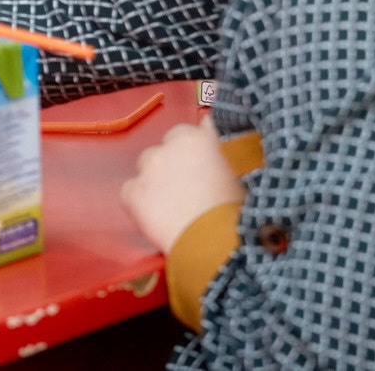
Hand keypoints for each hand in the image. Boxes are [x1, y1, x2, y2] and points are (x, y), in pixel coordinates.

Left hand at [119, 119, 241, 254]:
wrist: (215, 244)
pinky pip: (130, 192)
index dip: (201, 151)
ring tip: (173, 206)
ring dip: (157, 179)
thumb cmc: (238, 212)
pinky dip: (139, 202)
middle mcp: (173, 143)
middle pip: (169, 146)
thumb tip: (222, 140)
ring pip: (148, 166)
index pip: (197, 130)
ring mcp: (150, 167)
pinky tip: (156, 218)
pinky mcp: (132, 192)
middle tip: (190, 189)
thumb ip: (231, 150)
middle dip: (176, 162)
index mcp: (203, 136)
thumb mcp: (244, 174)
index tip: (206, 167)